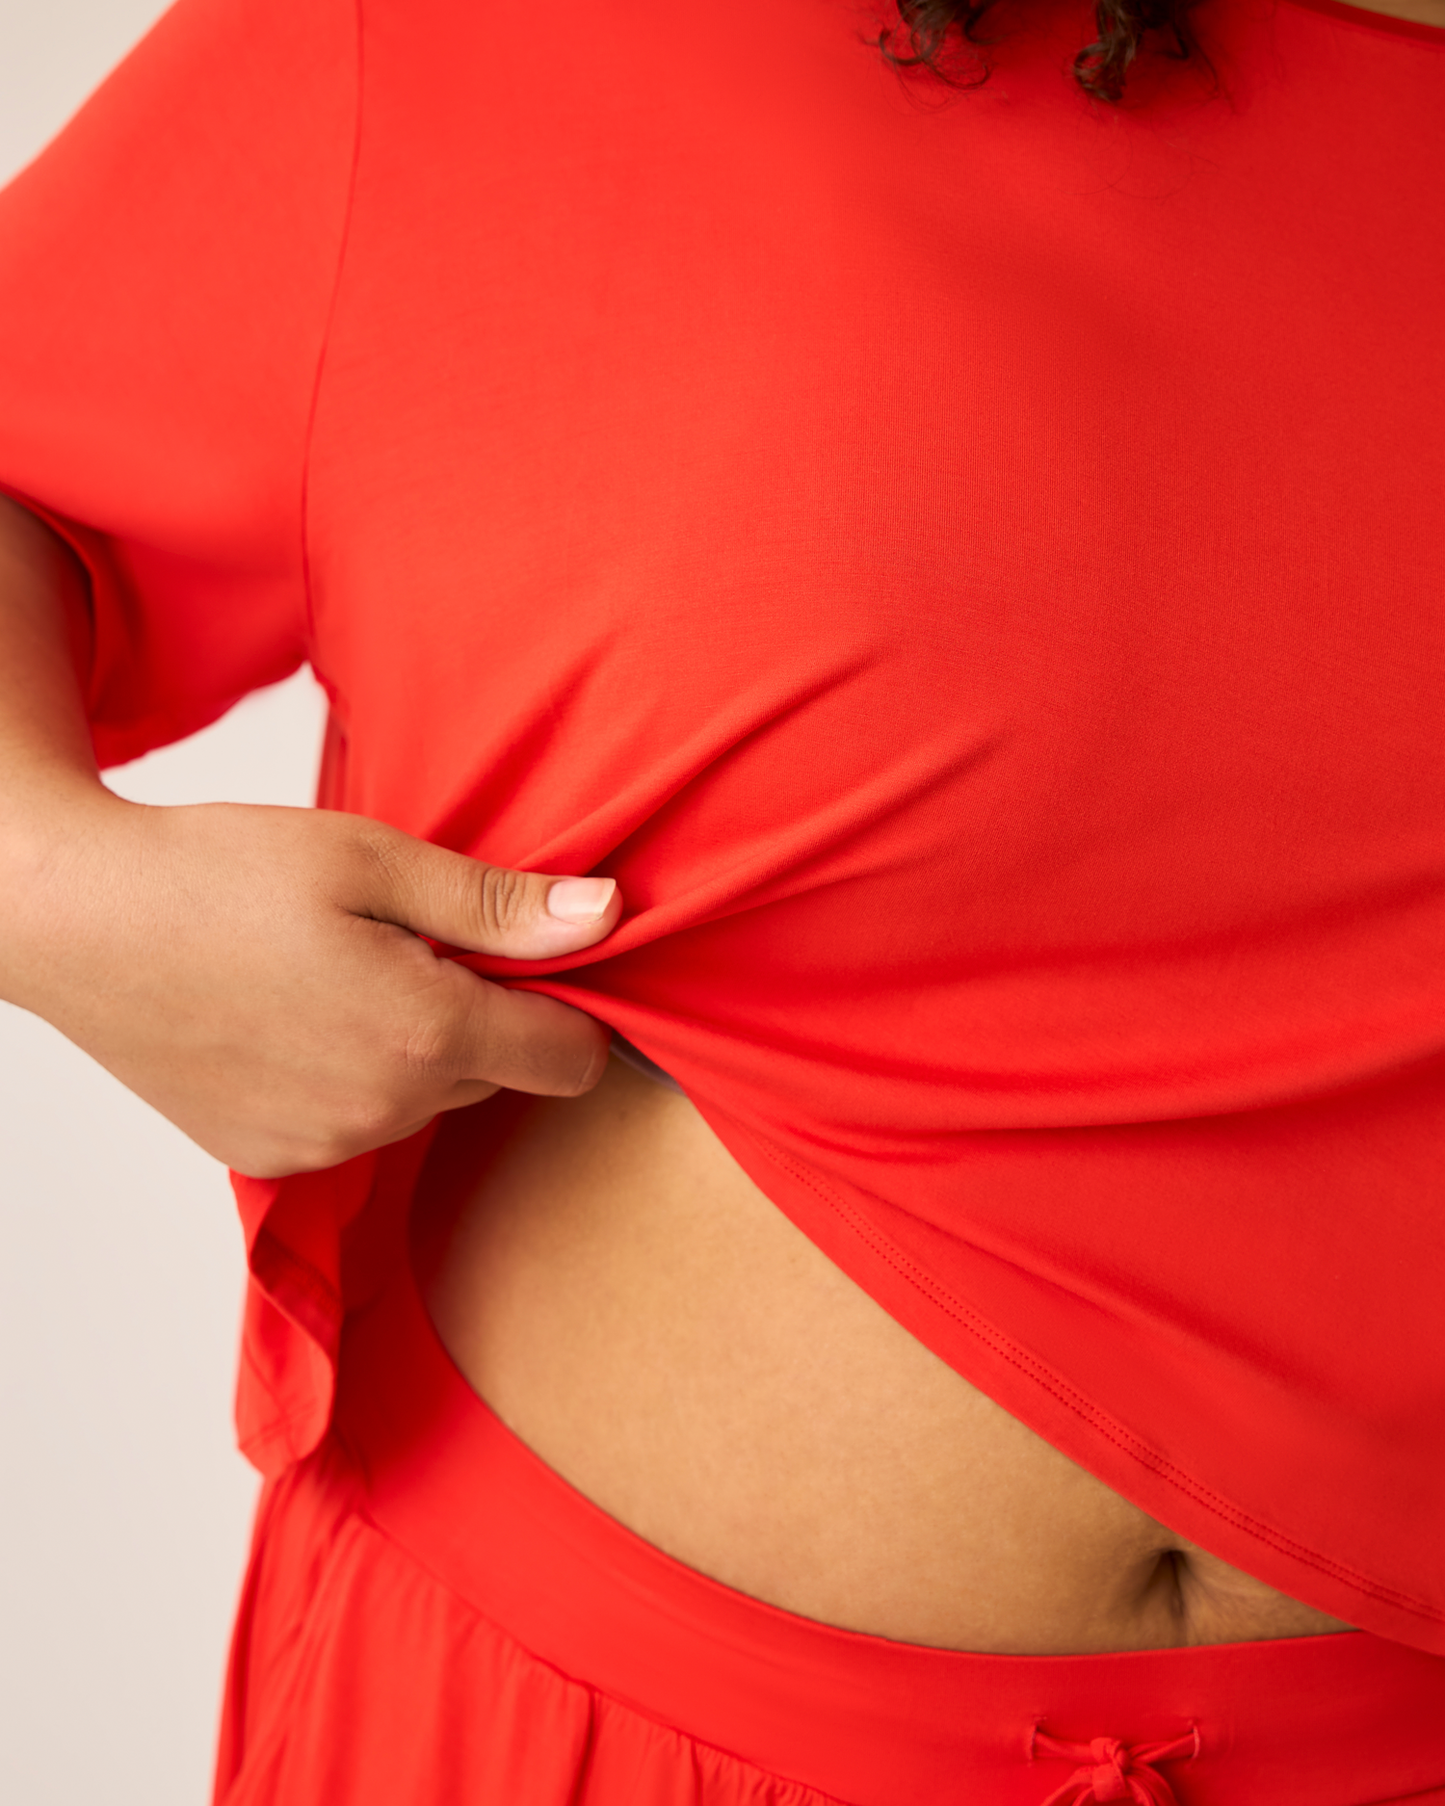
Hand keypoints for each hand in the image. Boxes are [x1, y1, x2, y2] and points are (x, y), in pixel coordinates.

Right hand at [2, 789, 620, 1176]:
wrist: (79, 923)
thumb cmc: (219, 874)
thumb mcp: (373, 860)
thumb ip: (498, 905)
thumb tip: (606, 917)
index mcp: (425, 1035)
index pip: (573, 1062)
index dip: (570, 1008)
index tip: (527, 958)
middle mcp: (383, 1111)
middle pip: (498, 1078)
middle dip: (482, 1016)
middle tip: (408, 942)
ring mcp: (322, 1146)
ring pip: (427, 1102)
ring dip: (415, 1048)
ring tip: (339, 971)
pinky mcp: (269, 1158)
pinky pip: (358, 1125)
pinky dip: (351, 1079)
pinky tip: (295, 1017)